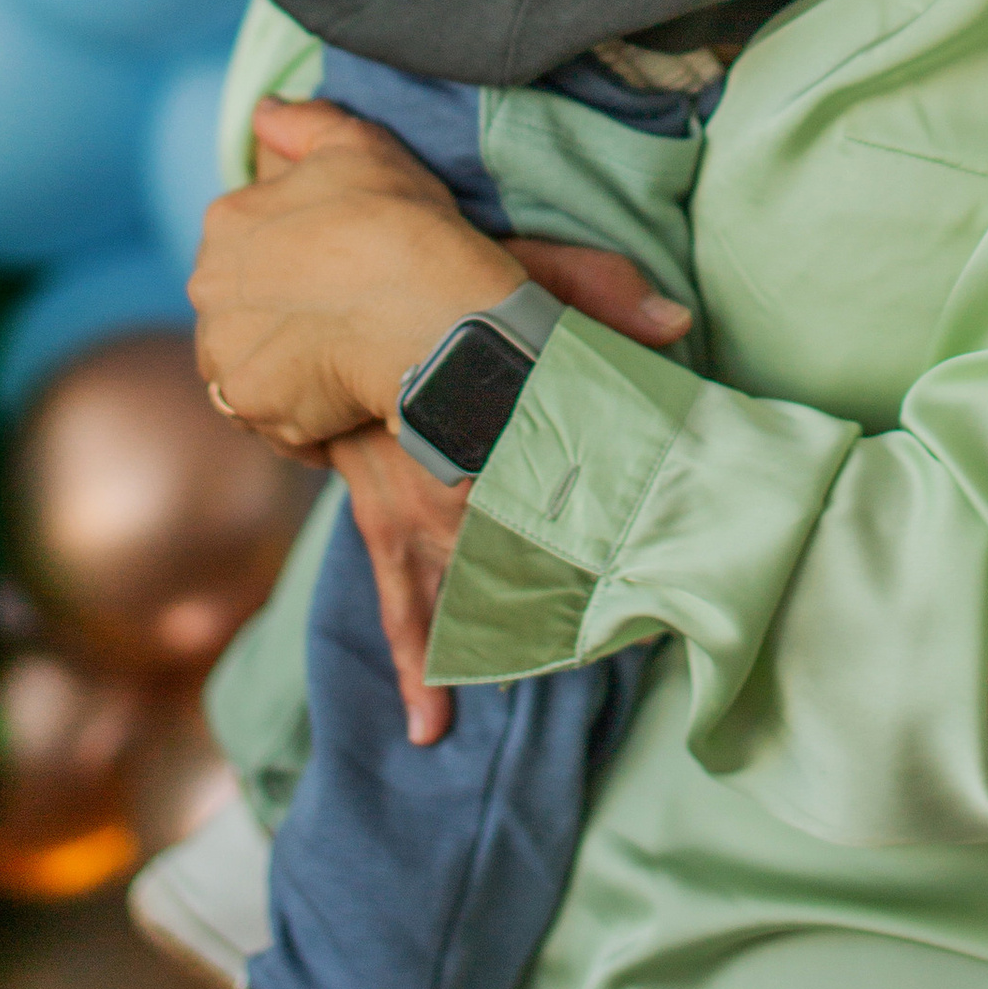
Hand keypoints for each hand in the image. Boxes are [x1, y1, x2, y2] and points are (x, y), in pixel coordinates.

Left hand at [191, 101, 522, 452]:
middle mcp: (207, 286)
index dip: (294, 258)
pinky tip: (343, 400)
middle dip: (277, 315)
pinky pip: (268, 417)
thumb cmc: (403, 224)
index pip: (243, 244)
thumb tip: (262, 114)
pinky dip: (299, 416)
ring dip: (280, 366)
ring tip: (341, 363)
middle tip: (341, 320)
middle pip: (235, 307)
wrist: (434, 313)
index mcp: (226, 221)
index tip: (337, 271)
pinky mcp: (251, 405)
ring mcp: (223, 350)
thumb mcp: (359, 146)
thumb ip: (302, 122)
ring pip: (243, 363)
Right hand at [318, 220, 687, 748]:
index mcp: (471, 418)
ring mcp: (397, 500)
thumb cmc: (425, 266)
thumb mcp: (508, 261)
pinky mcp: (374, 508)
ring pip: (445, 593)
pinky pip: (396, 594)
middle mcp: (431, 476)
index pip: (541, 495)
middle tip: (608, 654)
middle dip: (546, 613)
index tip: (640, 588)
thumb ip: (591, 286)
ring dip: (474, 654)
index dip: (592, 542)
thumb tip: (673, 324)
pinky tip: (427, 726)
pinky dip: (416, 656)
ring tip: (495, 718)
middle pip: (498, 561)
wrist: (314, 271)